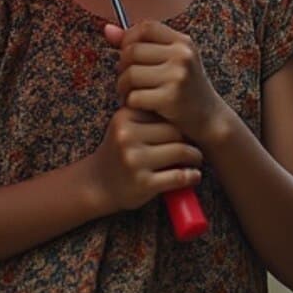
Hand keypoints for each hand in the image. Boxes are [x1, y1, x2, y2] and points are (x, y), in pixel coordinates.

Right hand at [88, 108, 202, 214]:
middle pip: (175, 131)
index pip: (164, 113)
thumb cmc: (119, 152)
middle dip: (189, 140)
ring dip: (195, 157)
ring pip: (181, 151)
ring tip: (196, 160)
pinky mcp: (143, 183)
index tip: (187, 129)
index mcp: (124, 117)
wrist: (96, 184)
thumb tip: (186, 108)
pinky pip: (178, 176)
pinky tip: (194, 176)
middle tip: (195, 146)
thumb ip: (147, 116)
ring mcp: (135, 160)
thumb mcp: (124, 128)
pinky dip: (191, 176)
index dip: (179, 122)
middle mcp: (127, 136)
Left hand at [105, 21, 230, 142]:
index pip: (146, 27)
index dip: (129, 39)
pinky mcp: (171, 97)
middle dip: (123, 68)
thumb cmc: (185, 89)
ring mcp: (177, 76)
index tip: (128, 55)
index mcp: (183, 42)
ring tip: (131, 94)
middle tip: (128, 81)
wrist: (209, 119)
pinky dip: (131, 104)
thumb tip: (107, 29)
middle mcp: (182, 55)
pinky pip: (134, 97)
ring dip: (123, 88)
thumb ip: (140, 44)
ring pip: (130, 75)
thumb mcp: (170, 61)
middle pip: (132, 51)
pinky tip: (140, 107)